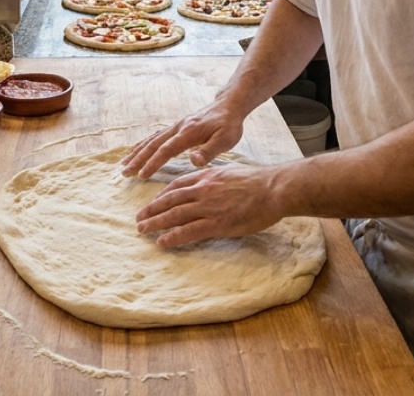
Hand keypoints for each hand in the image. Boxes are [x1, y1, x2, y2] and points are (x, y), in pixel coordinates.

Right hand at [121, 101, 244, 179]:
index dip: (153, 163)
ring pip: (152, 139)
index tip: (141, 176)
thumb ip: (209, 151)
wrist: (229, 106)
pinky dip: (143, 144)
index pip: (166, 150)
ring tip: (124, 164)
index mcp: (188, 133)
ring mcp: (176, 126)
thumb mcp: (226, 139)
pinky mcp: (177, 126)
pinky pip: (156, 136)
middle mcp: (178, 128)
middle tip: (124, 173)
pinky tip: (137, 150)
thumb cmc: (229, 125)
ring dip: (137, 152)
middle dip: (138, 159)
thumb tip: (193, 160)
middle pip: (153, 144)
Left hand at [135, 163, 281, 247]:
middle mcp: (202, 190)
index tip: (152, 203)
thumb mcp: (230, 172)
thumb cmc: (258, 181)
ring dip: (155, 223)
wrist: (274, 188)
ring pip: (174, 215)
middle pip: (169, 200)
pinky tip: (162, 242)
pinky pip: (189, 231)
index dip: (161, 196)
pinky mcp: (217, 223)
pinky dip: (173, 236)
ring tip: (143, 230)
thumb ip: (214, 178)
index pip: (176, 185)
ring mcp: (208, 207)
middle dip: (151, 209)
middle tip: (139, 218)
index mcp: (206, 177)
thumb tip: (208, 181)